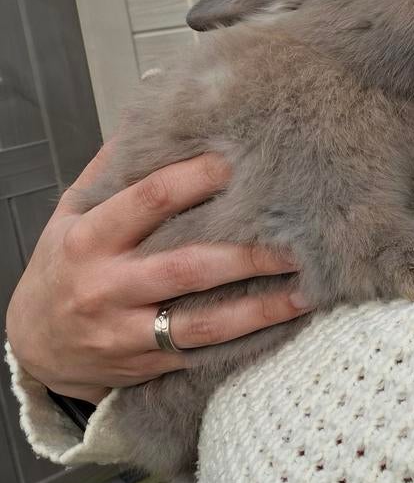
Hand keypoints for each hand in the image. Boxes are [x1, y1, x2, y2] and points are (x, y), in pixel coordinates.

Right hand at [6, 146, 308, 403]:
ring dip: (259, 307)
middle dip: (246, 252)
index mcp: (89, 239)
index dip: (198, 178)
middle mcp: (107, 287)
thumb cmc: (63, 269)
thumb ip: (111, 172)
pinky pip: (203, 353)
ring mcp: (127, 332)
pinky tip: (284, 323)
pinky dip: (247, 340)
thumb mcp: (70, 215)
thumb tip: (152, 117)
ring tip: (307, 289)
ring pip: (201, 322)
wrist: (37, 347)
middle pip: (186, 266)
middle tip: (296, 235)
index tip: (244, 159)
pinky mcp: (148, 365)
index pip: (149, 200)